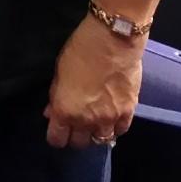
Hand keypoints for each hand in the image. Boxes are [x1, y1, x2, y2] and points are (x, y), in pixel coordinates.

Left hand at [45, 15, 142, 148]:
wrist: (113, 38)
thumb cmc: (81, 49)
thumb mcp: (60, 70)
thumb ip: (56, 95)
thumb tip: (52, 112)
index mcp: (65, 110)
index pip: (57, 139)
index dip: (57, 135)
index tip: (59, 128)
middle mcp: (86, 120)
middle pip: (79, 143)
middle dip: (76, 135)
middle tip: (77, 123)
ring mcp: (109, 118)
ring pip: (101, 140)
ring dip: (96, 132)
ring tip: (96, 121)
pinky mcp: (128, 111)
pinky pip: (120, 130)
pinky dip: (115, 127)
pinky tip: (112, 118)